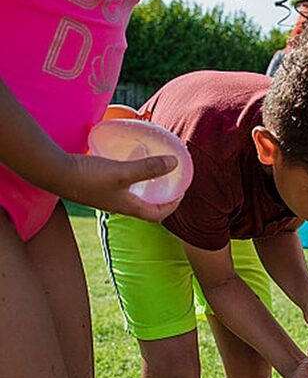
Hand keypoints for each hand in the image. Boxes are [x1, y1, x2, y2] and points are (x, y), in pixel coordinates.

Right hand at [62, 152, 180, 221]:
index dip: (173, 206)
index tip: (182, 191)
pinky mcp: (95, 188)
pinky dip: (129, 180)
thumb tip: (175, 163)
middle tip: (170, 182)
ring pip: (132, 197)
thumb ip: (148, 168)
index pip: (158, 215)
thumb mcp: (123, 171)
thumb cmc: (89, 177)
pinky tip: (126, 164)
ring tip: (152, 172)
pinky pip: (119, 187)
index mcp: (128, 208)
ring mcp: (106, 198)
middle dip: (161, 198)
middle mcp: (118, 206)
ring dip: (145, 188)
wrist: (54, 173)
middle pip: (146, 207)